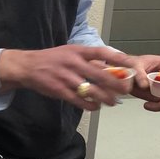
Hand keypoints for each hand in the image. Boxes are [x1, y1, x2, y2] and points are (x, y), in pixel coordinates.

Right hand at [0, 44, 140, 111]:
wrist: (27, 66)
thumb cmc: (53, 59)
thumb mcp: (70, 52)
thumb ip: (88, 59)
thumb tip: (110, 67)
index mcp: (77, 51)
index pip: (101, 52)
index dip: (118, 58)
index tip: (132, 64)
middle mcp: (73, 63)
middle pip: (99, 74)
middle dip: (116, 84)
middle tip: (126, 90)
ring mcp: (65, 77)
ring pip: (91, 90)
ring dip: (105, 98)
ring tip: (113, 103)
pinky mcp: (59, 90)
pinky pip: (78, 100)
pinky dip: (89, 105)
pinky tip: (95, 107)